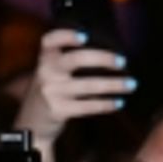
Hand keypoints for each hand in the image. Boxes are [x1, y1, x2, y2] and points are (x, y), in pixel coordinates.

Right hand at [15, 29, 133, 144]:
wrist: (31, 126)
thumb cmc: (50, 92)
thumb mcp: (51, 72)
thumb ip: (69, 61)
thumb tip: (109, 53)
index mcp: (44, 59)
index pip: (51, 40)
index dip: (67, 35)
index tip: (86, 35)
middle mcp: (46, 73)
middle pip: (77, 59)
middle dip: (104, 58)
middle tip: (123, 62)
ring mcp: (51, 92)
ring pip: (88, 86)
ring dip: (114, 85)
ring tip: (131, 84)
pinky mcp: (57, 111)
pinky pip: (86, 107)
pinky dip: (105, 104)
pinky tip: (118, 103)